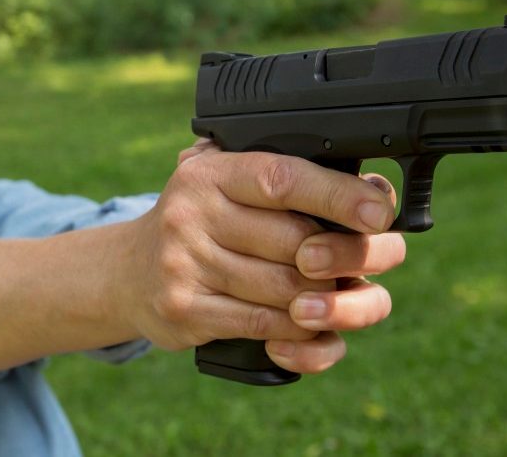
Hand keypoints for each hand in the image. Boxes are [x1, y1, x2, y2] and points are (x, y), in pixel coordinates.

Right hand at [121, 138, 404, 373]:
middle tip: (371, 263)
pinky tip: (307, 326)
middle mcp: (192, 212)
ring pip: (288, 292)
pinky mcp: (184, 309)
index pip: (282, 178)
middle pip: (297, 244)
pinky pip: (263, 326)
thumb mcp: (228, 187)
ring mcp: (185, 263)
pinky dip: (298, 332)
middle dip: (347, 259)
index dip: (338, 195)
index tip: (379, 213)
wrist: (127, 274)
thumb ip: (285, 182)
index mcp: (211, 172)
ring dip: (326, 301)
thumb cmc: (200, 226)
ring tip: (338, 297)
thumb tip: (373, 190)